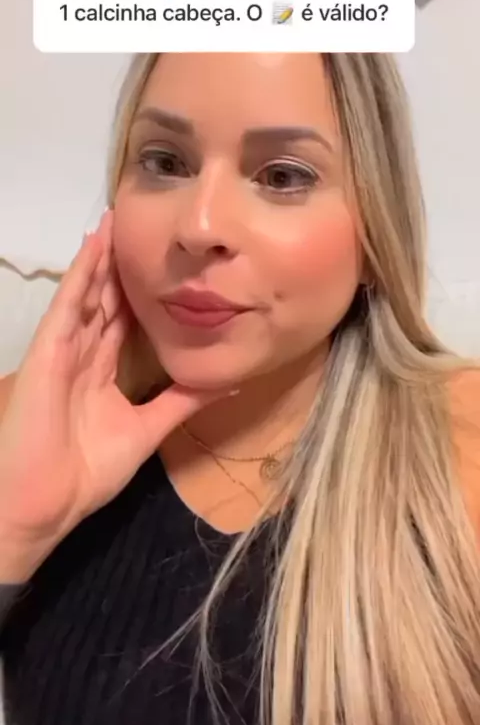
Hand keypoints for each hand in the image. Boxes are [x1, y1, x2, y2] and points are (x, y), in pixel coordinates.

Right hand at [0, 211, 227, 580]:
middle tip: (144, 228)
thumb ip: (182, 402)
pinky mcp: (49, 347)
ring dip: (104, 258)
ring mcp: (64, 347)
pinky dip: (83, 272)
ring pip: (89, 292)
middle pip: (108, 300)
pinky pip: (69, 302)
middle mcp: (83, 353)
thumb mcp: (147, 429)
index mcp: (101, 371)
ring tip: (120, 221)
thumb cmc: (85, 472)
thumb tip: (226, 381)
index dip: (142, 292)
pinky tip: (96, 244)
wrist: (45, 502)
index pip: (125, 321)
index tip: (166, 265)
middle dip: (124, 266)